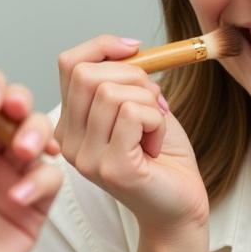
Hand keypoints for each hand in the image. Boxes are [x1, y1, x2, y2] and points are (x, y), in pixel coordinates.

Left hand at [0, 48, 61, 251]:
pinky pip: (49, 177)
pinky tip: (17, 196)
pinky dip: (39, 180)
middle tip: (5, 108)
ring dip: (33, 134)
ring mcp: (7, 178)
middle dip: (14, 99)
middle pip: (11, 106)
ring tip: (19, 152)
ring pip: (37, 134)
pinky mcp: (31, 206)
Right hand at [56, 34, 208, 233]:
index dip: (103, 46)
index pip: (69, 64)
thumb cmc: (163, 156)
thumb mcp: (140, 104)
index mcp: (70, 124)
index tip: (136, 50)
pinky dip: (156, 120)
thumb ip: (124, 77)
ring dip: (149, 103)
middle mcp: (68, 142)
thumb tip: (127, 48)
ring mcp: (86, 157)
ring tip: (155, 129)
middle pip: (87, 74)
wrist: (181, 205)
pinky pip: (132, 113)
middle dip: (134, 75)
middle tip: (155, 103)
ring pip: (112, 92)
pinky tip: (156, 145)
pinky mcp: (111, 167)